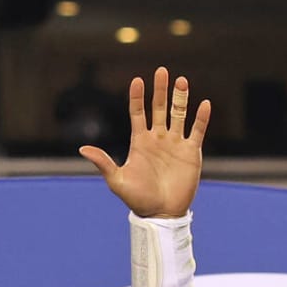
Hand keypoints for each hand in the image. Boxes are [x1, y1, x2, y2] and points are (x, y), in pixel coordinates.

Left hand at [79, 67, 210, 218]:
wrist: (161, 215)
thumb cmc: (138, 200)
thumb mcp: (117, 181)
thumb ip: (103, 162)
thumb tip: (82, 148)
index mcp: (140, 142)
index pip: (138, 112)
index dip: (137, 97)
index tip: (137, 80)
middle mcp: (158, 139)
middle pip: (159, 108)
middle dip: (160, 90)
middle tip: (162, 71)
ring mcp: (176, 144)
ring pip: (179, 115)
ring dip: (181, 98)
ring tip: (182, 81)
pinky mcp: (191, 153)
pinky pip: (197, 131)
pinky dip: (201, 118)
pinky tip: (204, 104)